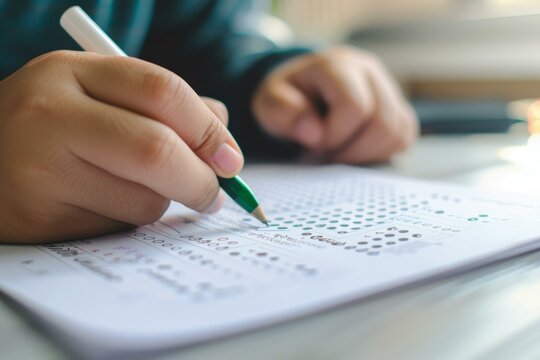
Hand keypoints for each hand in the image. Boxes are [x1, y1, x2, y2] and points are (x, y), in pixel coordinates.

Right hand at [0, 51, 242, 243]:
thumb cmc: (53, 121)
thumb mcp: (98, 92)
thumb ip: (162, 105)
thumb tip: (223, 131)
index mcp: (72, 72)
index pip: (162, 91)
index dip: (208, 129)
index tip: (230, 158)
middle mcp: (50, 115)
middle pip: (157, 151)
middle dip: (201, 180)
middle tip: (214, 194)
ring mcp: (39, 168)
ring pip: (143, 200)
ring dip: (162, 202)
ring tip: (136, 188)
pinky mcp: (38, 217)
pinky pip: (116, 227)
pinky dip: (129, 220)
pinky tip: (102, 203)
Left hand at [252, 46, 417, 162]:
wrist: (298, 91)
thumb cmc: (285, 97)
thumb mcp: (270, 101)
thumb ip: (284, 113)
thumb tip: (314, 133)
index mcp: (338, 65)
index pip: (355, 106)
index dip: (335, 135)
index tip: (313, 144)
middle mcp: (369, 73)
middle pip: (383, 122)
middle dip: (352, 150)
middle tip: (325, 156)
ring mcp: (388, 90)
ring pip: (398, 133)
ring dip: (366, 155)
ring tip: (337, 155)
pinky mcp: (396, 109)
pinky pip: (403, 138)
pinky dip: (380, 153)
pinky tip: (353, 153)